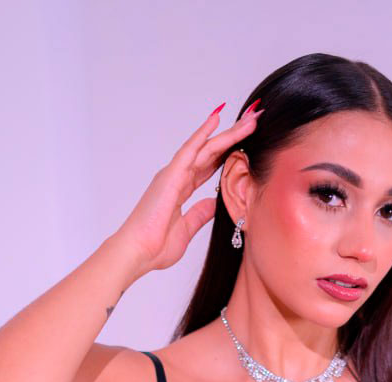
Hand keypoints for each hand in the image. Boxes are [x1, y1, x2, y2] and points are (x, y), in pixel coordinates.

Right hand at [114, 101, 262, 277]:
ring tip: (248, 119)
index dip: (227, 154)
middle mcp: (177, 177)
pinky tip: (217, 119)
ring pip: (205, 147)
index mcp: (181, 190)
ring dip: (227, 133)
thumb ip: (199, 214)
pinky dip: (203, 134)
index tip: (246, 144)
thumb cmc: (156, 246)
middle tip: (253, 122)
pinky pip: (190, 149)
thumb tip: (213, 204)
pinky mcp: (171, 175)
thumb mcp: (187, 229)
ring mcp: (173, 174)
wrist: (138, 253)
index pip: (209, 167)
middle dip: (232, 138)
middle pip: (210, 152)